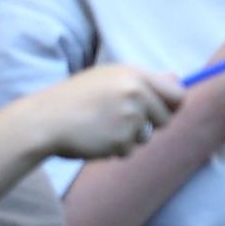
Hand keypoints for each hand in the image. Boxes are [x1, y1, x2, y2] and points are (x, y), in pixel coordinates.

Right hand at [13, 63, 181, 163]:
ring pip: (145, 136)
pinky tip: (95, 139)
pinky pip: (128, 150)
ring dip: (129, 138)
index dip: (174, 105)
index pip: (176, 92)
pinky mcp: (121, 139)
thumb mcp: (108, 78)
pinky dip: (114, 149)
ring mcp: (130, 117)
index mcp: (134, 75)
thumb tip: (179, 78)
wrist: (46, 120)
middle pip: (165, 118)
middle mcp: (136, 93)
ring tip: (102, 128)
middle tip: (124, 123)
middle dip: (150, 125)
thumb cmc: (76, 99)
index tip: (167, 112)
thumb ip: (141, 81)